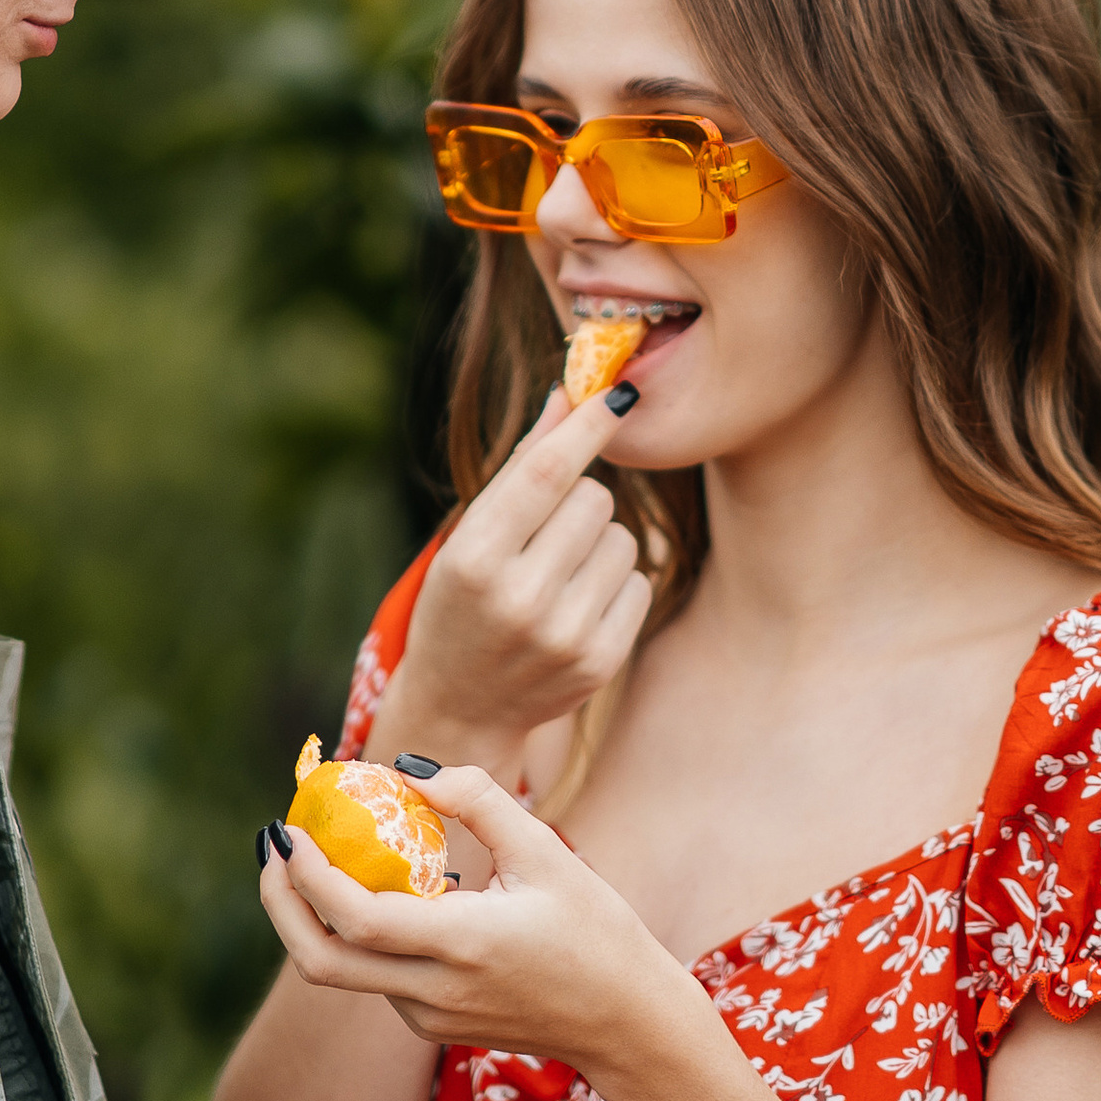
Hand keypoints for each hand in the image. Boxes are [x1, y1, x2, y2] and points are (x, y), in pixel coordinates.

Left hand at [258, 762, 697, 1100]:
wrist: (625, 1023)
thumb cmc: (595, 931)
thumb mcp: (546, 852)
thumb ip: (478, 800)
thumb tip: (407, 770)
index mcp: (462, 944)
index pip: (355, 919)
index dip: (308, 875)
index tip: (289, 829)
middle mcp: (434, 991)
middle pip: (319, 961)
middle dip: (280, 902)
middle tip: (274, 846)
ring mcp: (428, 1016)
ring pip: (344, 969)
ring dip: (320, 912)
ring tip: (323, 850)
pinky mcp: (431, 1024)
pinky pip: (375, 975)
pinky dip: (359, 930)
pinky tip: (380, 886)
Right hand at [387, 390, 652, 758]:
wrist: (462, 706)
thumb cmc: (461, 603)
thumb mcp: (470, 536)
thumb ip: (520, 466)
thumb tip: (568, 396)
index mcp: (476, 559)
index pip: (546, 473)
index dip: (587, 428)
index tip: (620, 395)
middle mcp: (520, 599)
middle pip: (596, 499)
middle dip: (580, 501)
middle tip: (546, 532)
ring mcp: (564, 636)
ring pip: (624, 537)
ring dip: (599, 543)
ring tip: (558, 574)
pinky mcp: (600, 662)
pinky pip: (640, 581)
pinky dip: (615, 583)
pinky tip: (576, 605)